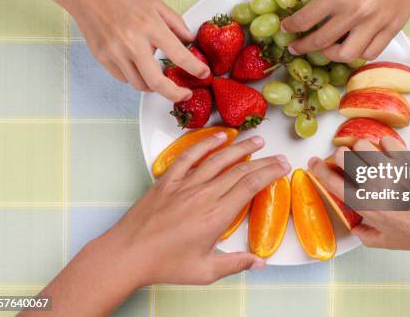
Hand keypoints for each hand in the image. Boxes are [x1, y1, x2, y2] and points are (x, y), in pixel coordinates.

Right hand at [66, 0, 209, 100]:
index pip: (179, 56)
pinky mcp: (102, 58)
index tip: (204, 74)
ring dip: (154, 85)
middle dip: (175, 94)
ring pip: (139, 84)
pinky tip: (138, 64)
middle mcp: (131, 42)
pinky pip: (123, 78)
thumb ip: (175, 22)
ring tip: (160, 75)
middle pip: (157, 83)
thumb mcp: (154, 1)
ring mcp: (114, 52)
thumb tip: (189, 41)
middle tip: (184, 94)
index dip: (195, 69)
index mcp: (149, 25)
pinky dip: (135, 76)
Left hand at [98, 133, 290, 285]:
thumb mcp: (205, 271)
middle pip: (240, 170)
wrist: (127, 254)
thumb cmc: (164, 264)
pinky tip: (219, 137)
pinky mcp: (168, 180)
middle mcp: (203, 195)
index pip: (250, 186)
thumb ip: (235, 264)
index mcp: (216, 216)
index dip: (270, 173)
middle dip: (263, 161)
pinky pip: (190, 156)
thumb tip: (259, 262)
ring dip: (240, 148)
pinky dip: (205, 144)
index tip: (282, 167)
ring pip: (219, 159)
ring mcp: (185, 184)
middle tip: (278, 156)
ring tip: (256, 140)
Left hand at [282, 0, 409, 61]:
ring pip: (346, 55)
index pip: (305, 20)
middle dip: (303, 46)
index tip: (286, 28)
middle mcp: (355, 13)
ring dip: (331, 54)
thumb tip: (315, 6)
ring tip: (327, 48)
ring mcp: (375, 24)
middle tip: (297, 46)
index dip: (291, 27)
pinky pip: (370, 53)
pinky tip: (353, 45)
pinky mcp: (392, 29)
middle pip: (320, 42)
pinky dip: (358, 53)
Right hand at [307, 137, 409, 251]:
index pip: (330, 179)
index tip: (315, 162)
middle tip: (345, 159)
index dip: (318, 168)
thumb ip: (364, 234)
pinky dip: (384, 145)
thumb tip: (356, 228)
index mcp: (362, 204)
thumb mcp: (384, 242)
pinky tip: (386, 152)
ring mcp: (389, 169)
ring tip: (367, 155)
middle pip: (343, 155)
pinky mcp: (407, 159)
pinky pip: (387, 142)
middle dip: (340, 156)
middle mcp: (372, 183)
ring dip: (361, 148)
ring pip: (363, 144)